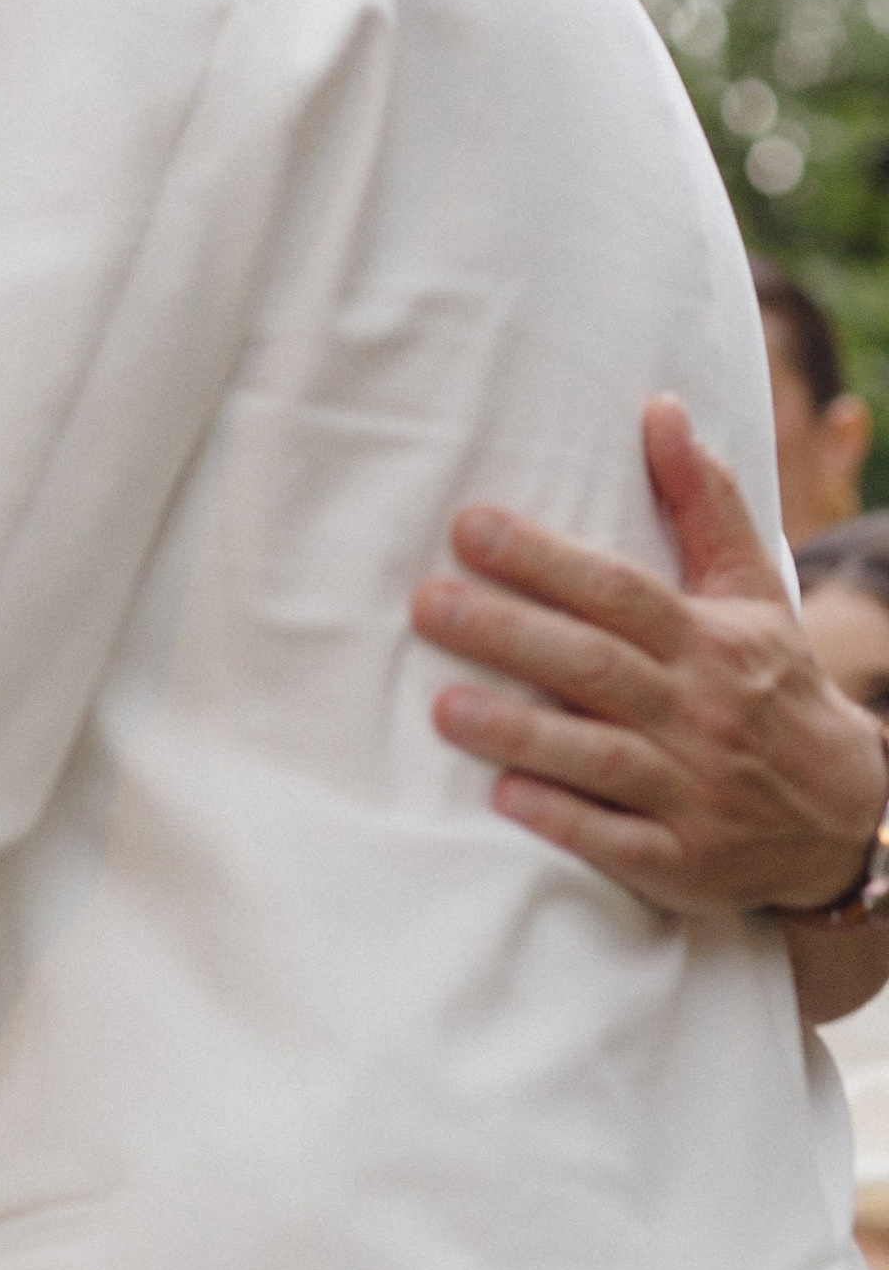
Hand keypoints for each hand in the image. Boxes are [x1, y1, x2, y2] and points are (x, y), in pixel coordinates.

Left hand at [411, 395, 888, 916]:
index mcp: (707, 641)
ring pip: (599, 756)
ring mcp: (692, 790)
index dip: (545, 558)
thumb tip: (661, 407)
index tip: (468, 526)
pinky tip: (501, 800)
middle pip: (596, 665)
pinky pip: (618, 841)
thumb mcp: (752, 593)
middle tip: (426, 606)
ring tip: (441, 707)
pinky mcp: (682, 861)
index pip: (618, 591)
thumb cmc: (770, 688)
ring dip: (521, 732)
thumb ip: (701, 504)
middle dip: (510, 633)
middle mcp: (699, 711)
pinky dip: (563, 821)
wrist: (842, 817)